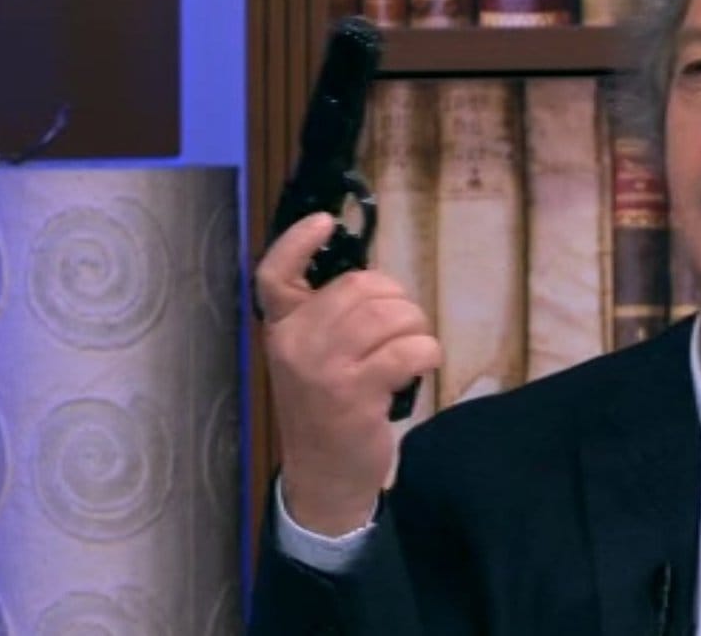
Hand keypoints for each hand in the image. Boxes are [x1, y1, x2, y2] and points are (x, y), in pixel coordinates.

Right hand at [254, 212, 441, 535]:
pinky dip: (426, 352)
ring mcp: (323, 366)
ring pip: (390, 315)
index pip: (274, 274)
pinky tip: (422, 366)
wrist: (324, 478)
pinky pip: (408, 349)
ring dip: (416, 327)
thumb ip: (329, 321)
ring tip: (413, 349)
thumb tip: (376, 284)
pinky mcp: (355, 392)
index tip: (325, 221)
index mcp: (281, 329)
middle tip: (403, 327)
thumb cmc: (326, 412)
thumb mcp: (311, 361)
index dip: (297, 241)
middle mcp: (295, 342)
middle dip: (398, 300)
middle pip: (360, 287)